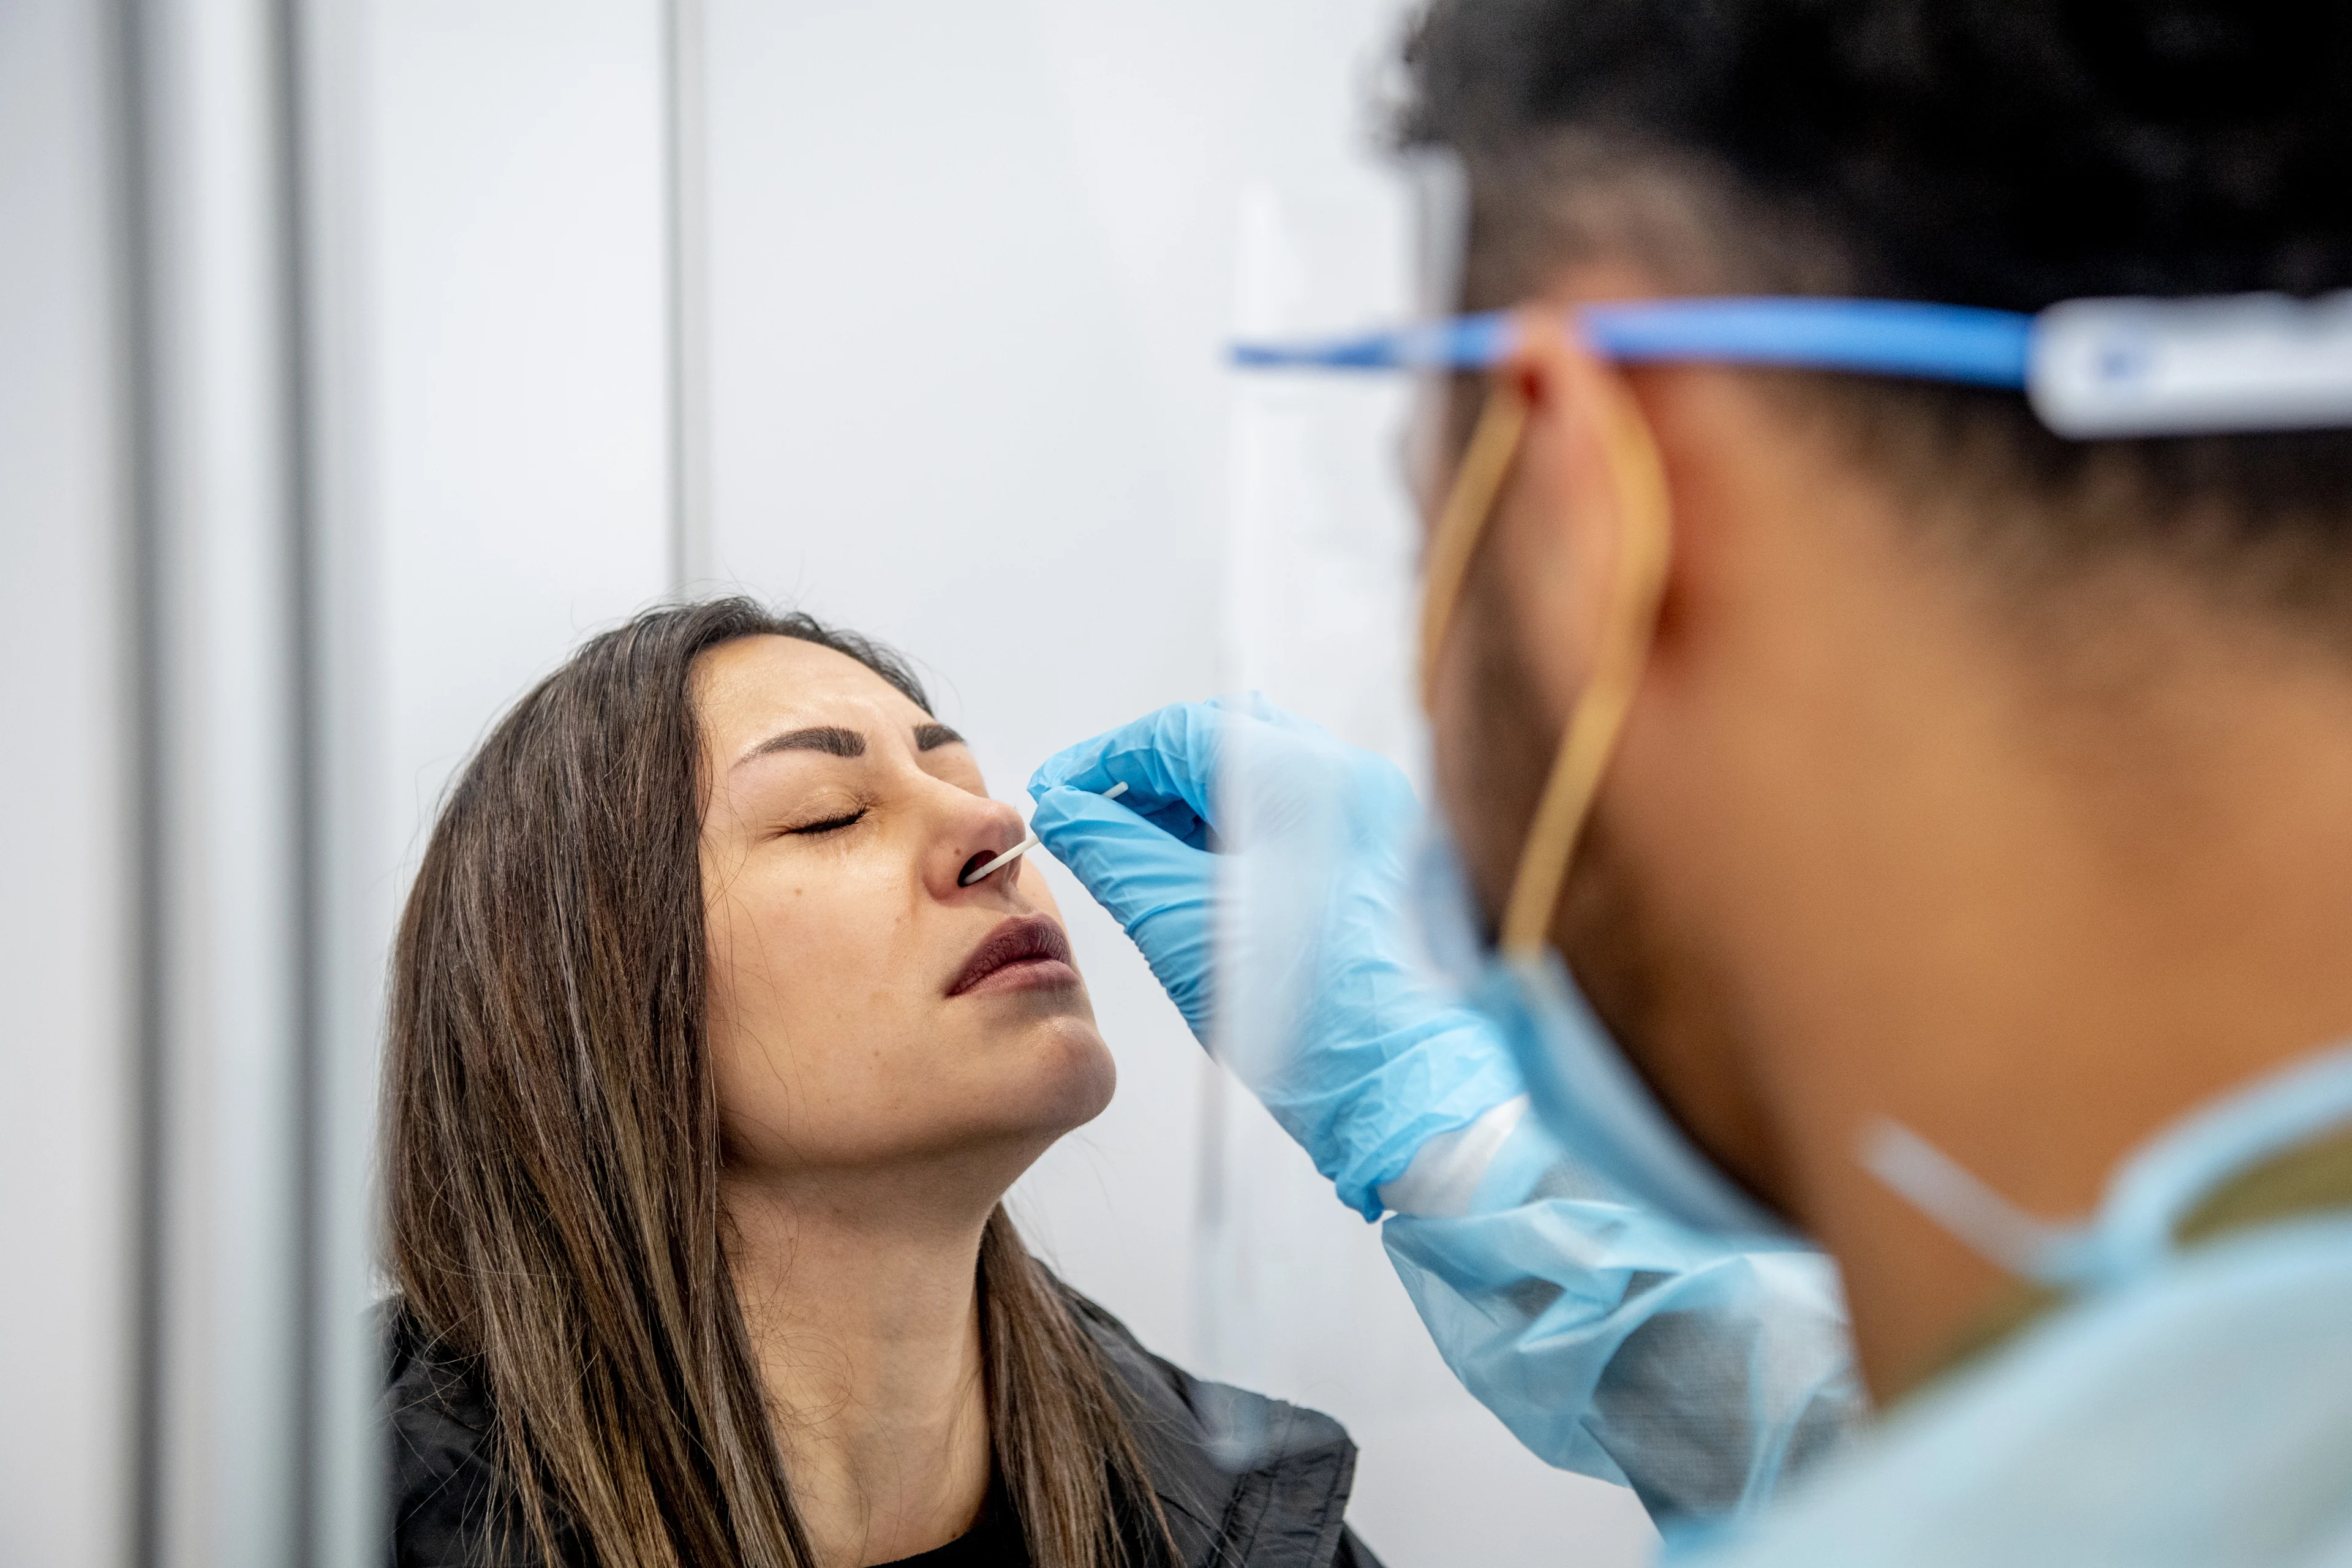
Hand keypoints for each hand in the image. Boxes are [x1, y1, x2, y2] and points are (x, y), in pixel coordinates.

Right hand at [1029, 698, 1521, 1217]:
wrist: (1397, 1085)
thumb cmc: (1303, 1014)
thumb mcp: (1178, 922)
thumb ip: (1110, 851)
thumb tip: (1063, 810)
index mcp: (1301, 777)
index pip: (1176, 732)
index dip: (1101, 760)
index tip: (1054, 791)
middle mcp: (1345, 778)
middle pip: (1218, 745)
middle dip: (1141, 781)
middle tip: (1084, 819)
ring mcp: (1367, 815)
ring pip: (1252, 780)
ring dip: (1182, 806)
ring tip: (1125, 852)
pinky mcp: (1372, 855)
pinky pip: (1287, 816)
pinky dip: (1227, 832)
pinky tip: (1183, 871)